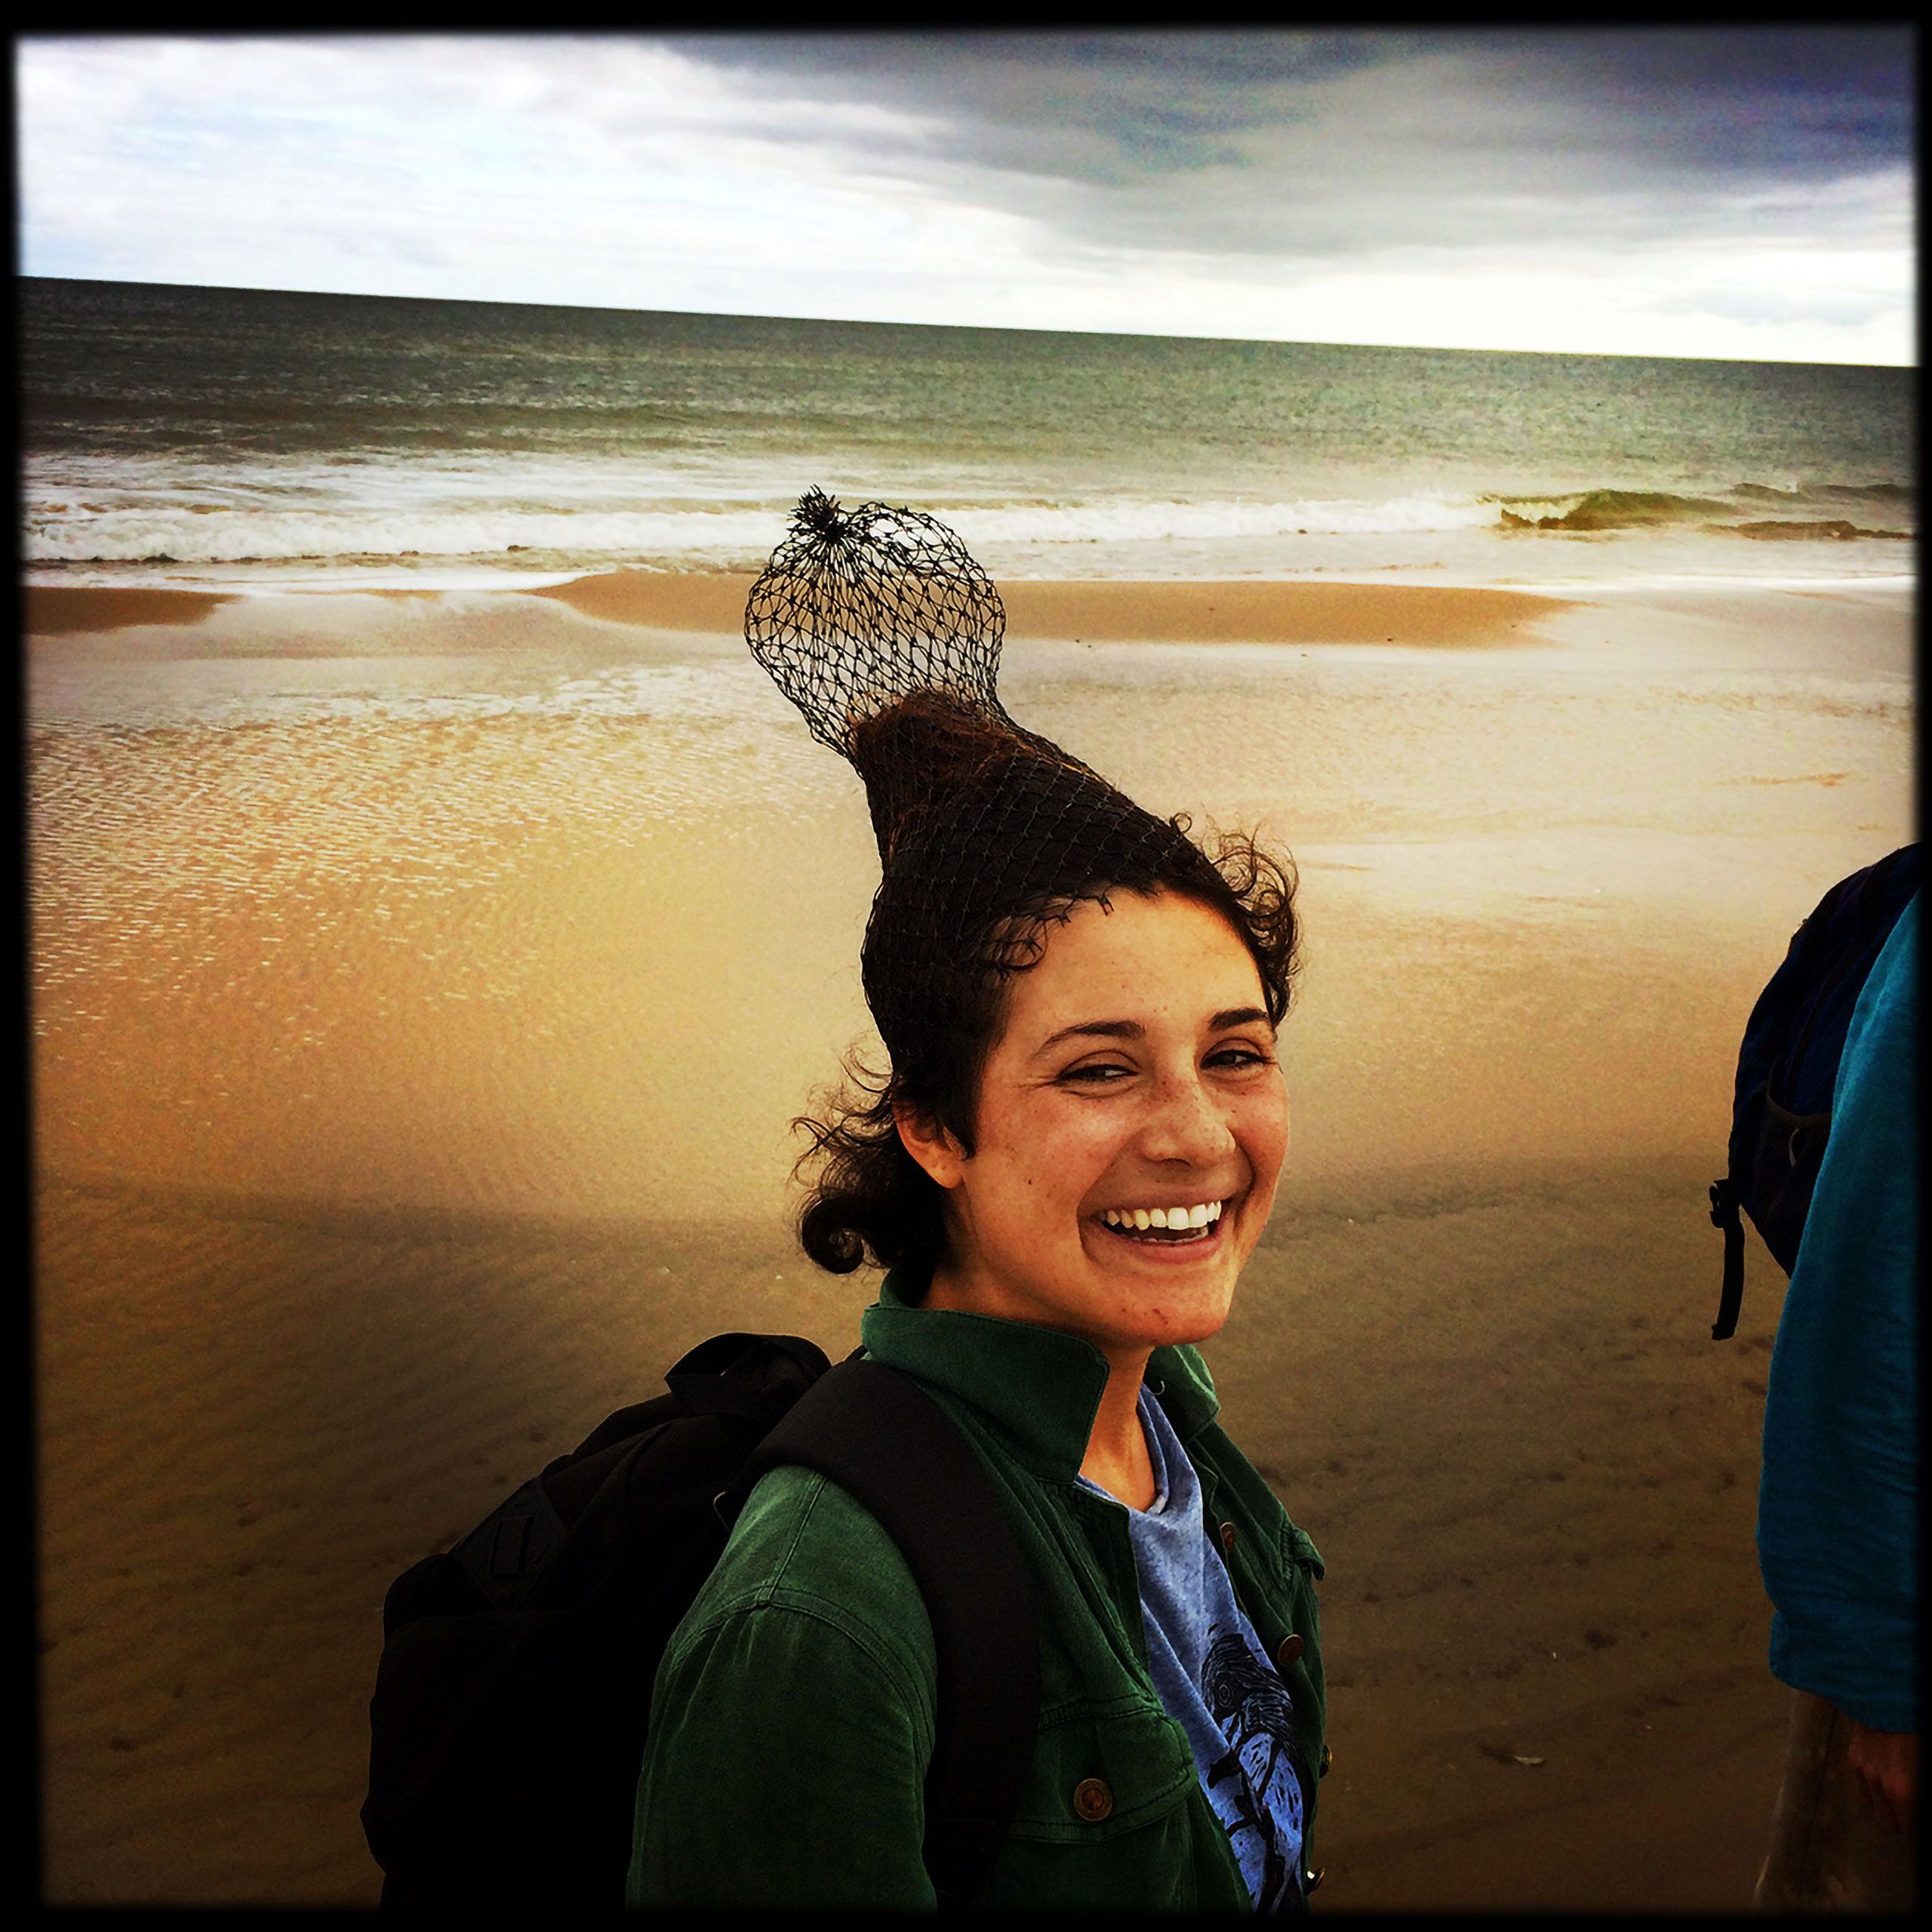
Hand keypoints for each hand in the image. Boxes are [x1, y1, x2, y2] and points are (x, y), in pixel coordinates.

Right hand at [1843, 1718, 1916, 1838]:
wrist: (1896, 1695)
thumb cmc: (1919, 1736)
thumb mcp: (1925, 1769)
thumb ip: (1918, 1791)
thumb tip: (1913, 1801)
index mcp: (1905, 1794)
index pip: (1910, 1832)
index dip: (1914, 1831)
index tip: (1915, 1824)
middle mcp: (1881, 1786)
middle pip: (1890, 1825)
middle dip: (1904, 1821)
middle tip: (1912, 1811)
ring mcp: (1864, 1770)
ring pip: (1873, 1808)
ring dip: (1887, 1807)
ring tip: (1900, 1797)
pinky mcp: (1854, 1754)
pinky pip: (1861, 1787)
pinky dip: (1873, 1790)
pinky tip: (1884, 1781)